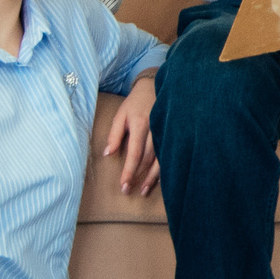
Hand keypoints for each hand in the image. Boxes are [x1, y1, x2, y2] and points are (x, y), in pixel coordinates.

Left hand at [102, 74, 158, 194]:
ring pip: (160, 160)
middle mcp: (155, 131)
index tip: (124, 184)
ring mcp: (166, 133)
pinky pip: (168, 155)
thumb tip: (108, 154)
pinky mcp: (171, 135)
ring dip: (152, 177)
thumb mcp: (121, 114)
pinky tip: (159, 179)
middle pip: (148, 159)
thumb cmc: (135, 102)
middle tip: (129, 191)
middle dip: (138, 176)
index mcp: (141, 125)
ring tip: (143, 190)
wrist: (156, 87)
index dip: (129, 171)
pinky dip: (163, 169)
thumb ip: (114, 134)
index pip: (135, 153)